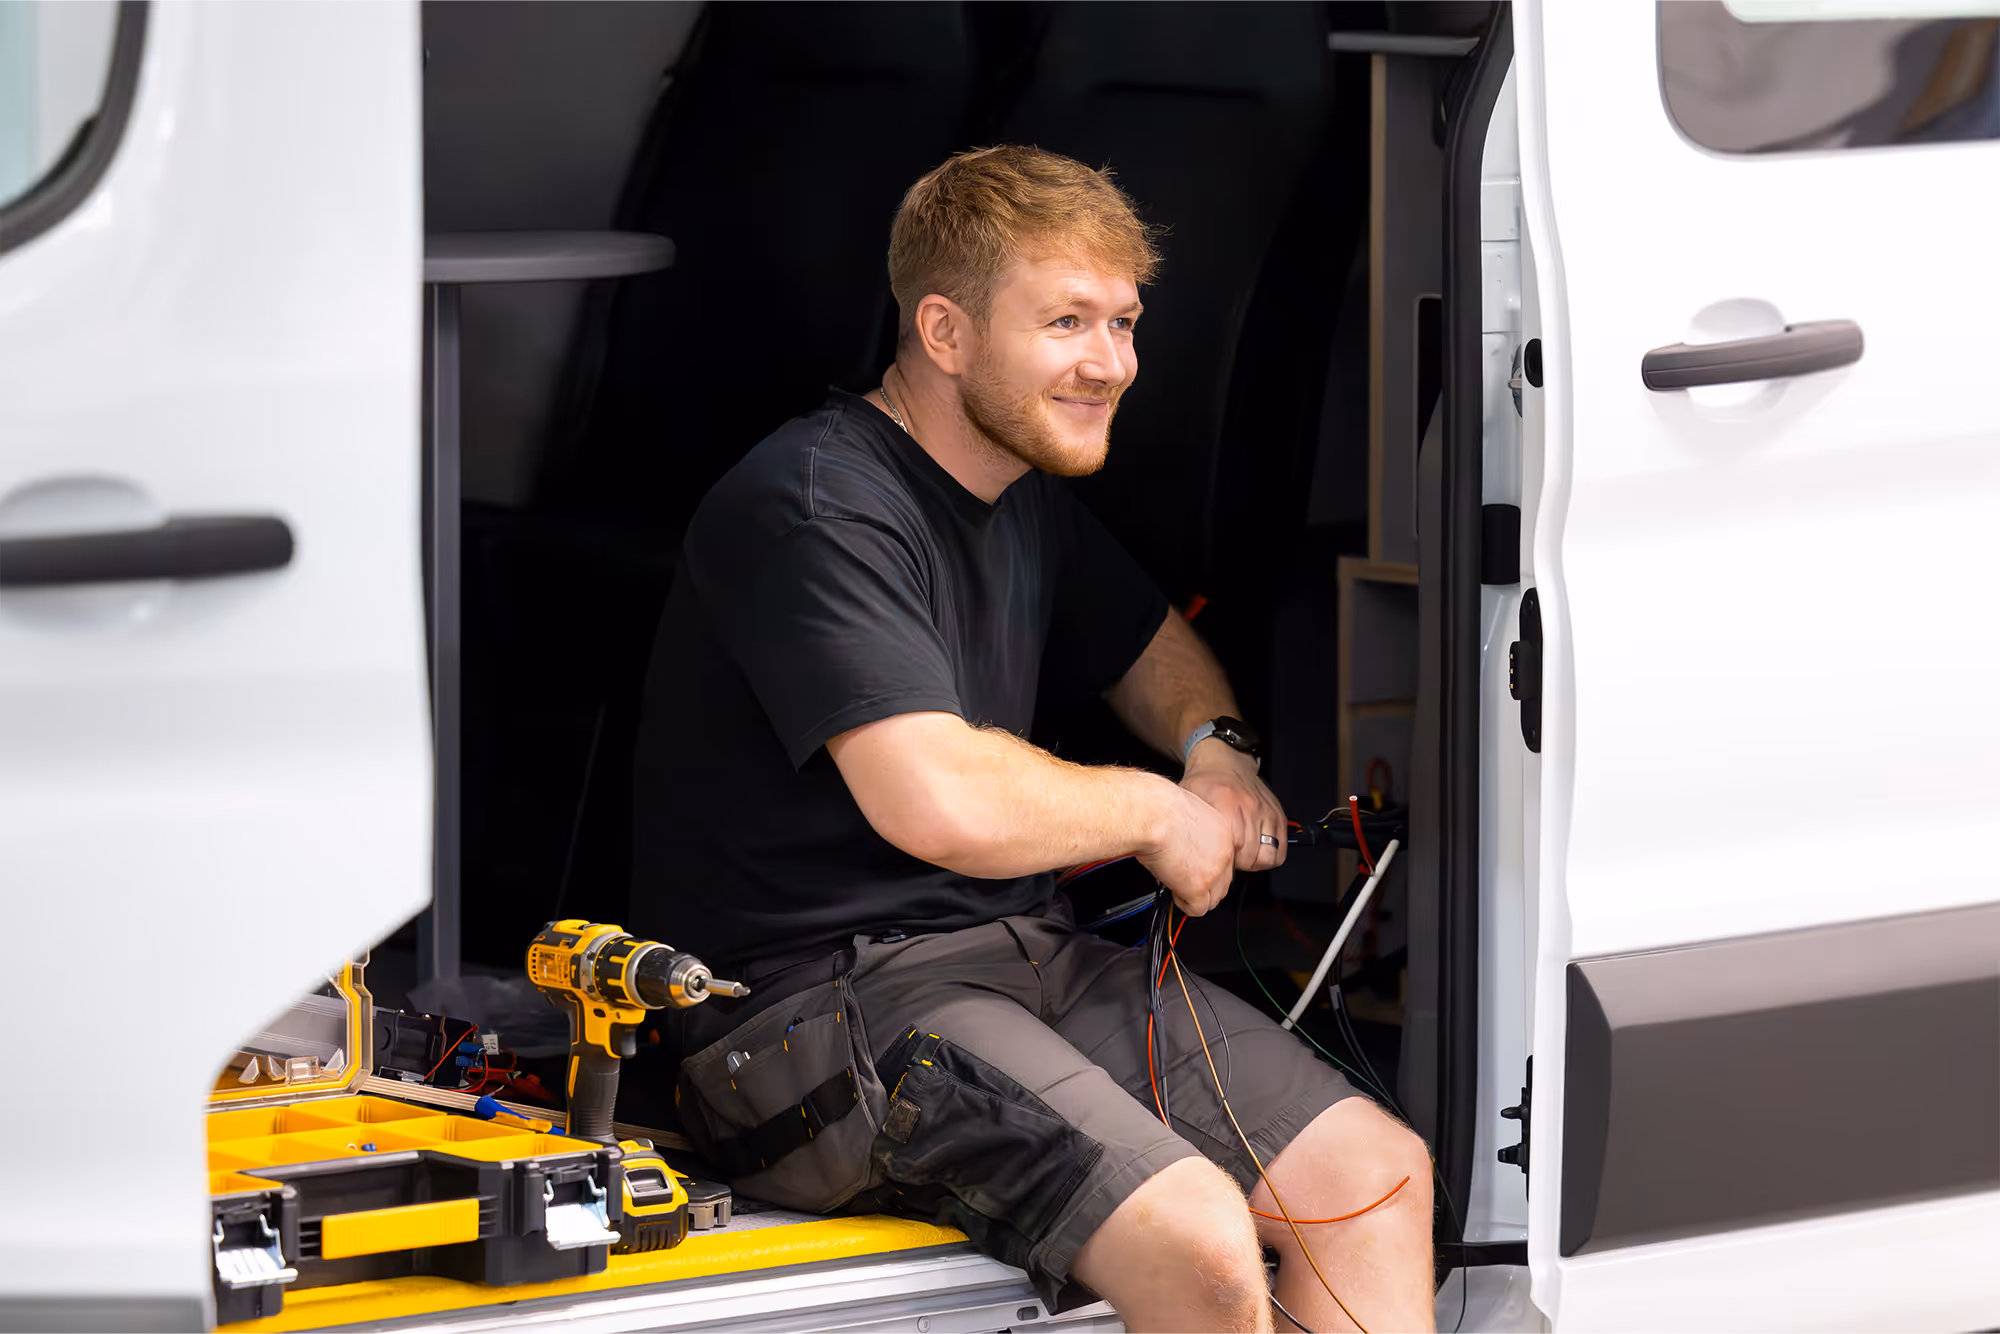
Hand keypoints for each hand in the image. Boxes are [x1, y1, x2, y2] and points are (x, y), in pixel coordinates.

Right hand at [1136, 778, 1237, 916]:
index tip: (1192, 867)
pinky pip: (1197, 909)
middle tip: (1181, 877)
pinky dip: (1183, 903)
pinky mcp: (1198, 887)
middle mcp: (1224, 852)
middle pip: (1223, 883)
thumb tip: (1184, 851)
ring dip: (1193, 895)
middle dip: (1202, 885)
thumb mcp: (1184, 816)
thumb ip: (1193, 836)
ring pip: (1213, 899)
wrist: (1151, 814)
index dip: (1206, 867)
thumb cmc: (1157, 808)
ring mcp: (1214, 872)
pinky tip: (1172, 890)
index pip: (1224, 860)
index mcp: (1223, 830)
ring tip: (1175, 883)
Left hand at [1180, 739, 1288, 872]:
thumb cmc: (1204, 781)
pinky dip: (1270, 855)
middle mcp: (1249, 808)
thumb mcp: (1186, 800)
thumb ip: (1184, 826)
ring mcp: (1266, 811)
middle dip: (1236, 864)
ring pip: (1268, 856)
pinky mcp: (1277, 813)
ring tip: (1240, 854)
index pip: (1231, 852)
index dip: (1222, 865)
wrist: (1223, 760)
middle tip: (1226, 857)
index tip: (1214, 863)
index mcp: (1226, 805)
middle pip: (1250, 857)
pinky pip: (1281, 848)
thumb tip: (1178, 853)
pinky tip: (1255, 849)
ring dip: (1253, 861)